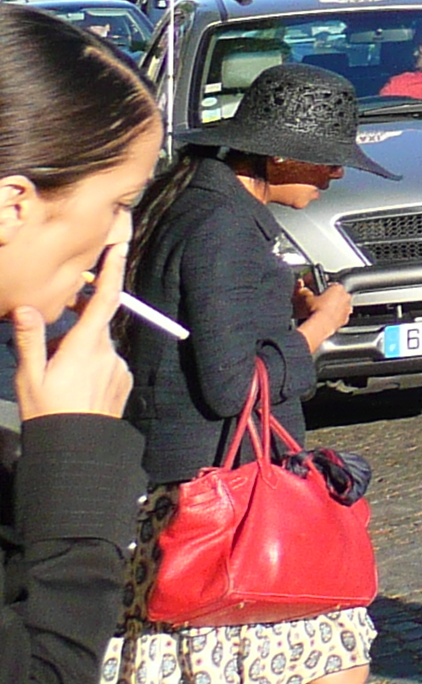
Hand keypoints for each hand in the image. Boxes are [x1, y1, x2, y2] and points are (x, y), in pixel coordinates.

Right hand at [13, 239, 131, 420]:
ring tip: (56, 375)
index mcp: (86, 344)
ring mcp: (118, 366)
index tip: (118, 248)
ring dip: (81, 349)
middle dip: (78, 321)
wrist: (77, 447)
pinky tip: (75, 387)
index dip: (112, 271)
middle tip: (54, 338)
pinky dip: (92, 365)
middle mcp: (108, 350)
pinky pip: (107, 363)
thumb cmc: (48, 410)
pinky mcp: (123, 380)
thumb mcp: (30, 376)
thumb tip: (25, 308)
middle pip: (97, 322)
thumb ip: (29, 340)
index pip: (105, 299)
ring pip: (99, 345)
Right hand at [294, 278, 352, 350]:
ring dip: (335, 307)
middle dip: (331, 298)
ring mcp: (347, 309)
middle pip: (339, 295)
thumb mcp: (306, 297)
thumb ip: (305, 291)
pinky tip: (327, 319)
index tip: (319, 293)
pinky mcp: (345, 319)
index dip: (325, 289)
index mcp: (338, 288)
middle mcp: (346, 297)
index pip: (332, 285)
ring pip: (341, 306)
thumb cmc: (314, 309)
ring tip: (324, 311)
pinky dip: (336, 317)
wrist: (320, 325)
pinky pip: (341, 316)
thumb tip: (303, 290)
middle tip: (321, 302)